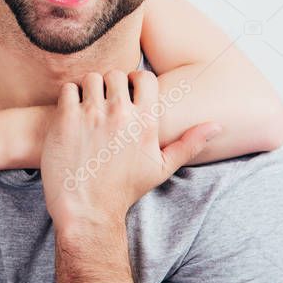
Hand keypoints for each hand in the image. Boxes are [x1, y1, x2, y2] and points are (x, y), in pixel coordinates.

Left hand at [41, 70, 221, 235]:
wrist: (87, 208)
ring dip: (89, 88)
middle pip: (115, 74)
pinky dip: (69, 96)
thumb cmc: (124, 189)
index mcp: (145, 121)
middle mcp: (120, 113)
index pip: (144, 77)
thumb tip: (217, 126)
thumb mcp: (161, 168)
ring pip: (91, 78)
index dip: (136, 80)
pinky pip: (68, 89)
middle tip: (106, 100)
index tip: (128, 92)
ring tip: (89, 105)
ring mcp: (91, 114)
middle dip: (111, 84)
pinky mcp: (65, 118)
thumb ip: (188, 144)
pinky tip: (72, 112)